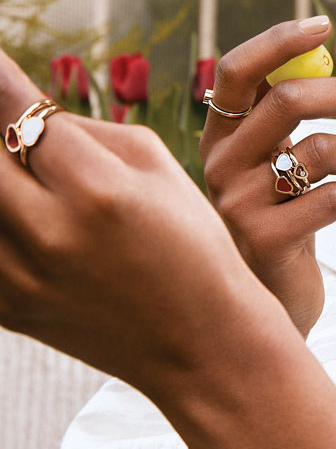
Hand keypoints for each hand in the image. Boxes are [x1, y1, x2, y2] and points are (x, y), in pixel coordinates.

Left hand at [0, 48, 283, 395]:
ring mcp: (20, 280)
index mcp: (98, 191)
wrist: (202, 346)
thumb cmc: (191, 244)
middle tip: (2, 115)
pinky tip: (18, 205)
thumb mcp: (156, 167)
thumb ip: (83, 130)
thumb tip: (18, 102)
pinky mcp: (6, 310)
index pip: (20, 114)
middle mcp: (49, 236)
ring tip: (12, 158)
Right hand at [200, 18, 335, 334]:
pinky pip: (333, 197)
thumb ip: (280, 119)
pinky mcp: (266, 242)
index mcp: (218, 139)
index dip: (279, 40)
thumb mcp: (272, 167)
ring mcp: (238, 206)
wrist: (270, 305)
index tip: (325, 25)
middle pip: (287, 100)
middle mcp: (218, 167)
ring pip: (318, 148)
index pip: (236, 71)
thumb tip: (323, 56)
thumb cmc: (282, 224)